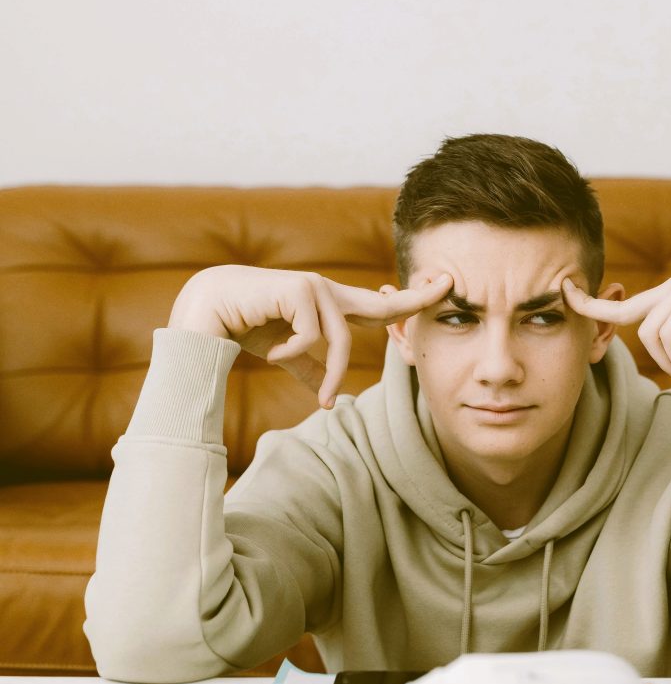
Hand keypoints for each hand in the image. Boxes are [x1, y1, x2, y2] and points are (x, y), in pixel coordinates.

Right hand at [169, 265, 451, 407]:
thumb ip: (309, 369)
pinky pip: (313, 336)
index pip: (379, 306)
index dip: (410, 301)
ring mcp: (316, 288)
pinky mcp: (300, 288)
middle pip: (383, 303)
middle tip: (450, 285)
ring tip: (318, 396)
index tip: (443, 288)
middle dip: (417, 299)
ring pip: (342, 339)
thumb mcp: (285, 353)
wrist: (207, 311)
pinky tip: (270, 350)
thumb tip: (328, 399)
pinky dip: (292, 353)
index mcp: (330, 306)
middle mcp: (328, 292)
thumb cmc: (246, 327)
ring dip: (329, 373)